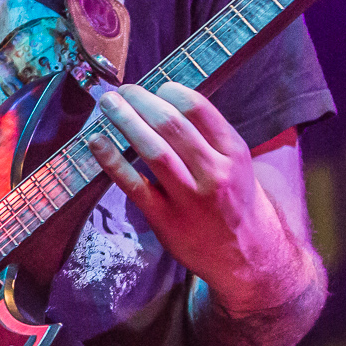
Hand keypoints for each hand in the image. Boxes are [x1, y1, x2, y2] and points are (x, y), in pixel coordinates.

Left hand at [86, 82, 310, 312]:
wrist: (248, 258)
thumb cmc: (236, 202)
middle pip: (170, 125)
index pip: (198, 108)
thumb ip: (208, 136)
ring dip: (125, 121)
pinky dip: (112, 161)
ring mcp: (189, 198)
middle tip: (123, 90)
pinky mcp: (166, 220)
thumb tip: (164, 102)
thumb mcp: (238, 163)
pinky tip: (97, 142)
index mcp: (233, 152)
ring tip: (108, 104)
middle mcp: (214, 173)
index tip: (154, 87)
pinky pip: (134, 185)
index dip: (169, 91)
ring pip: (152, 150)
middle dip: (141, 100)